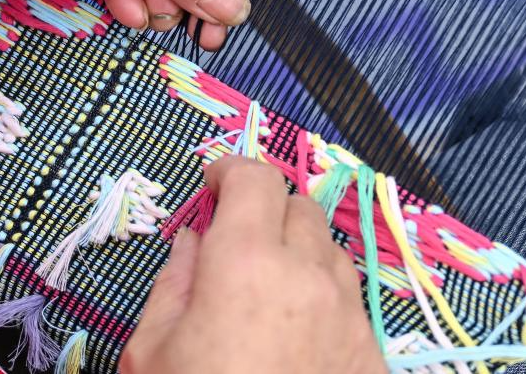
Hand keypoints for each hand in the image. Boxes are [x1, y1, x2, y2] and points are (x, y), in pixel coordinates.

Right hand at [120, 157, 386, 373]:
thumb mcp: (153, 351)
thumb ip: (173, 282)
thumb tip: (192, 240)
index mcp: (245, 262)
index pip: (253, 180)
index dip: (230, 171)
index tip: (212, 185)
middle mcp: (306, 275)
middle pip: (297, 206)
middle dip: (263, 211)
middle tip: (234, 243)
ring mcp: (347, 315)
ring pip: (330, 249)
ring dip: (298, 250)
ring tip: (268, 288)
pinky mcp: (372, 354)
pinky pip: (351, 299)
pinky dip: (323, 294)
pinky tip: (298, 331)